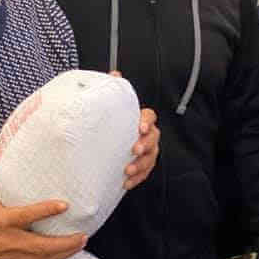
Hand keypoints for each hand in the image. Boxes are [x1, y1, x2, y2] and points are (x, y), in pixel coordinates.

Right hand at [0, 146, 86, 258]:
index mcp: (0, 220)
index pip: (26, 216)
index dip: (46, 211)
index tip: (65, 205)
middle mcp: (7, 239)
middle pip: (40, 246)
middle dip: (64, 243)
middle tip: (82, 235)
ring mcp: (10, 254)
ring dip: (62, 254)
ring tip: (80, 244)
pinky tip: (63, 255)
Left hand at [108, 72, 159, 188]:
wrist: (104, 145)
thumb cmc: (111, 124)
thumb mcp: (110, 107)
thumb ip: (113, 90)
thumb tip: (115, 74)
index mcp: (140, 119)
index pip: (150, 116)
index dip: (147, 121)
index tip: (140, 128)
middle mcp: (147, 134)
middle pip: (154, 138)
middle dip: (146, 145)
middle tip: (134, 150)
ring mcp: (147, 150)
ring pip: (151, 157)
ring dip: (141, 165)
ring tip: (128, 171)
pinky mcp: (142, 166)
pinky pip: (145, 173)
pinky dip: (137, 178)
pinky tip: (126, 183)